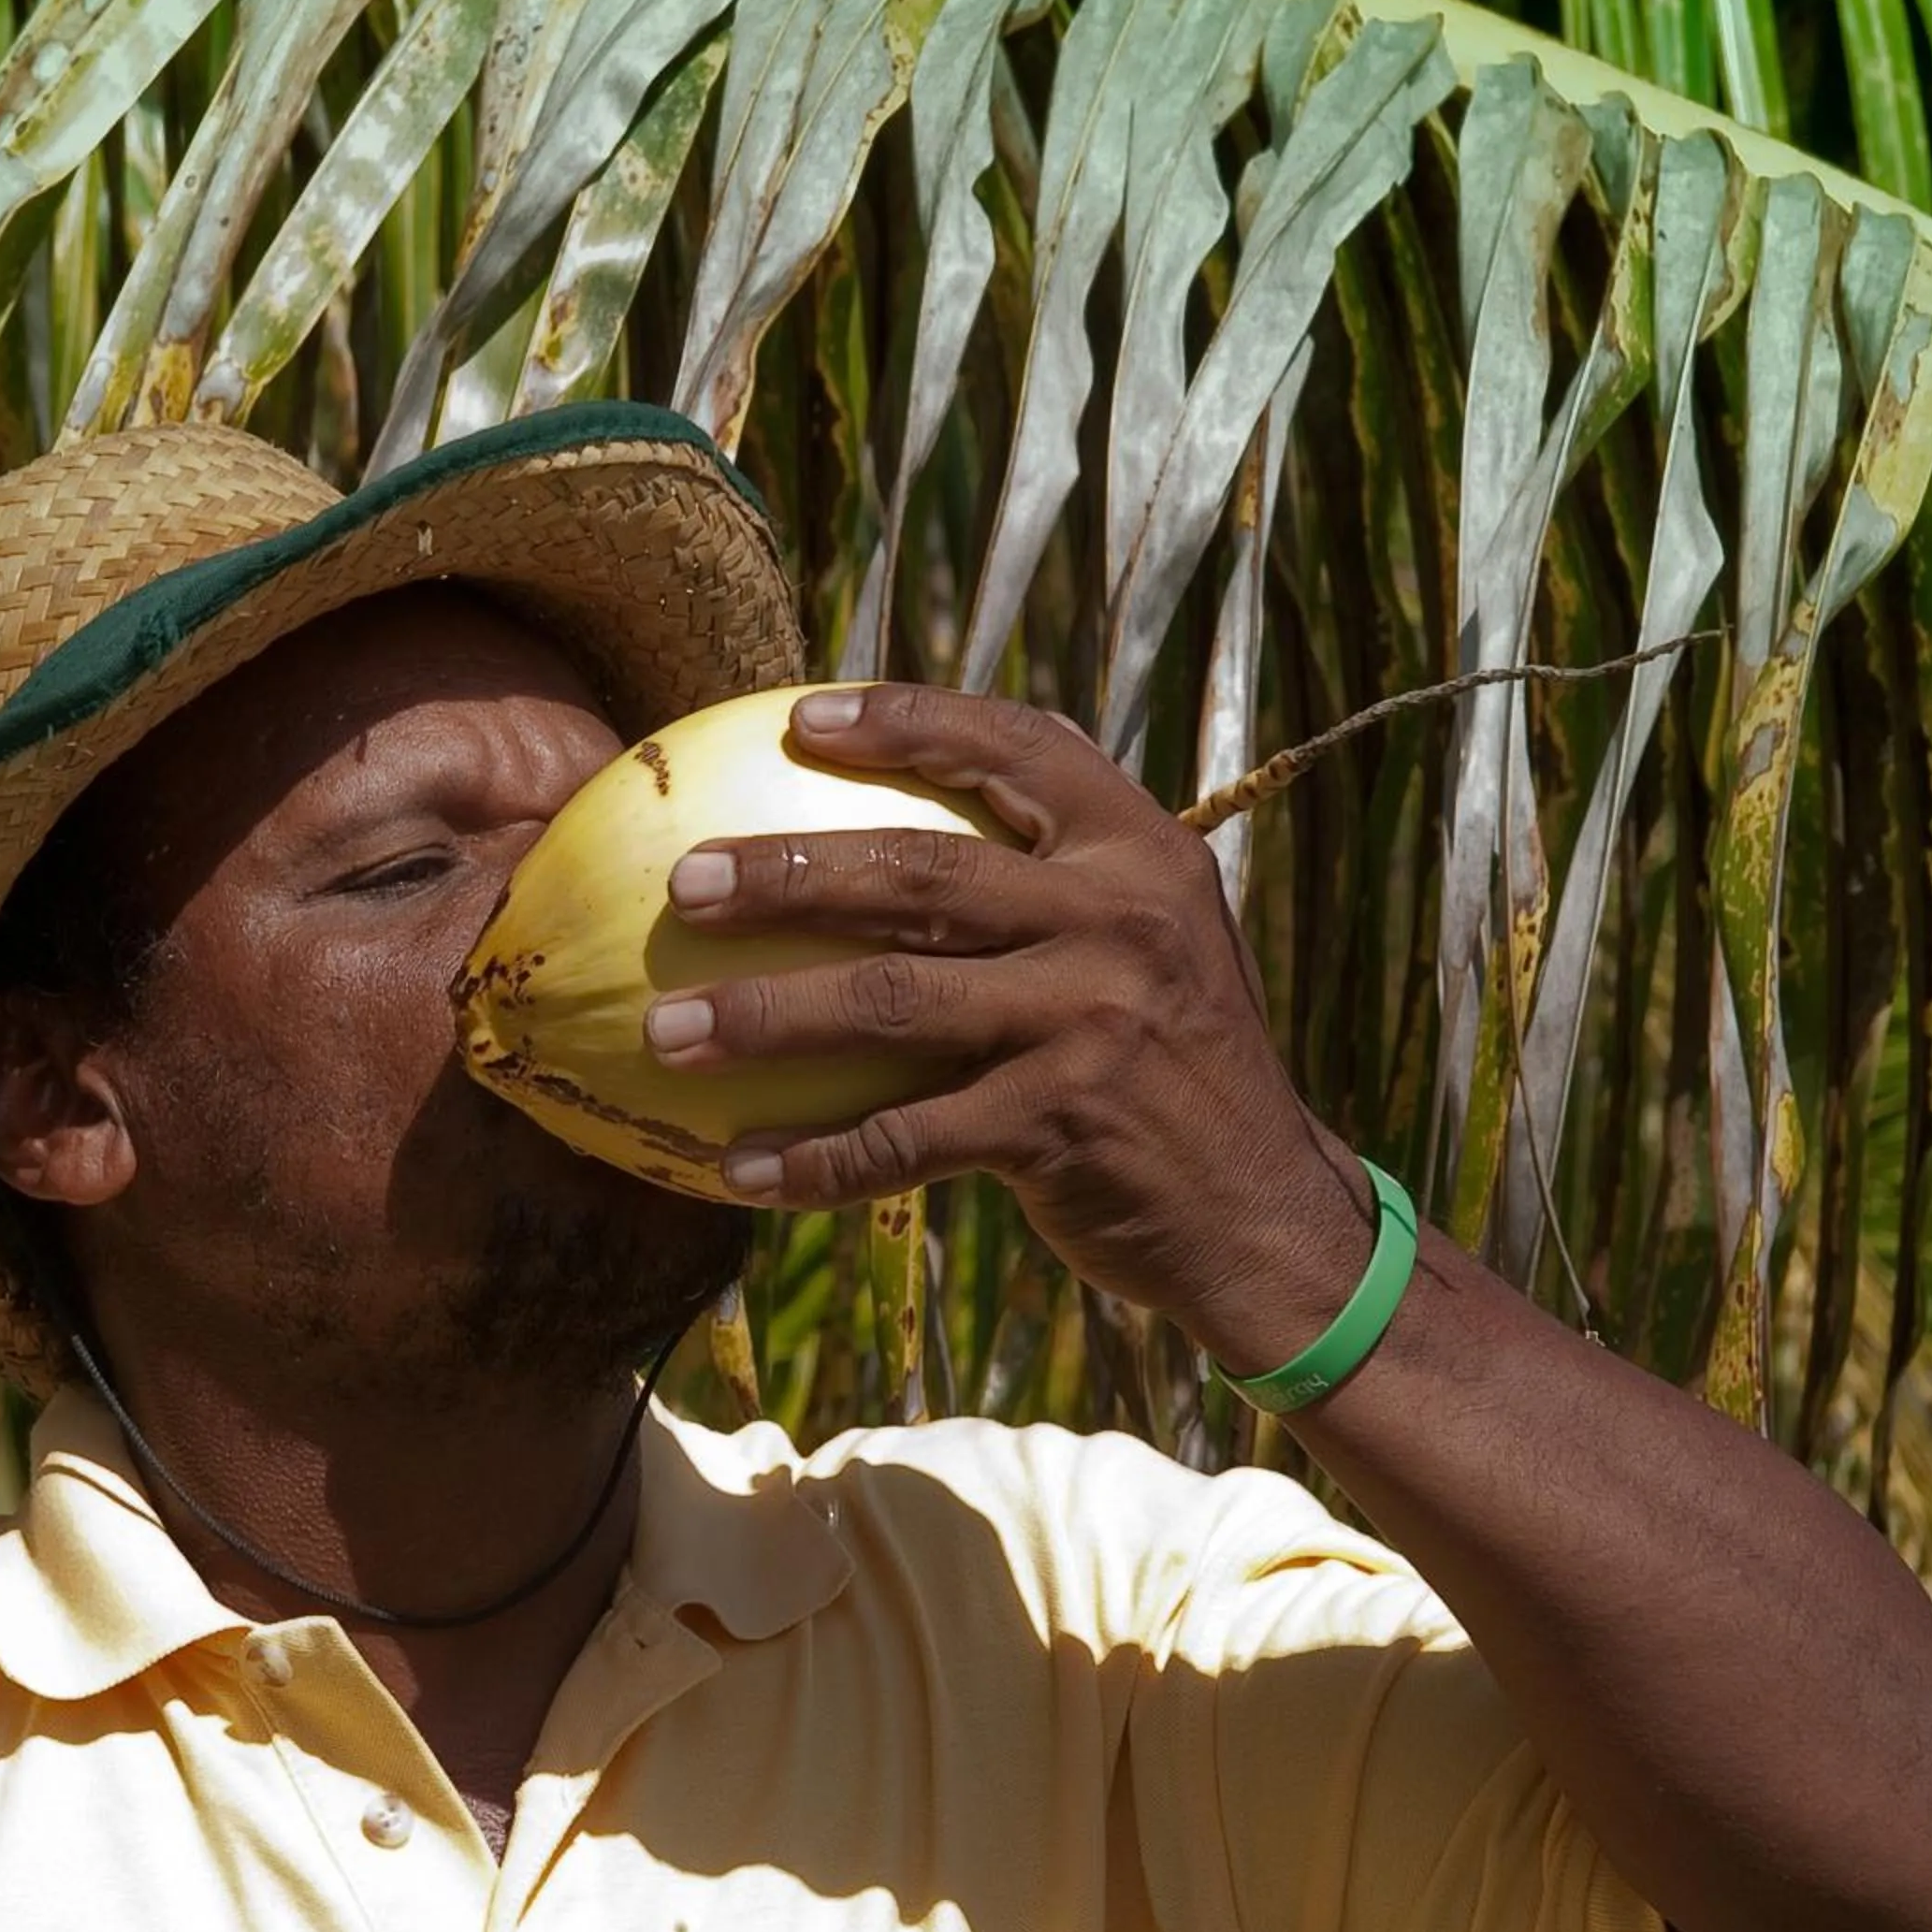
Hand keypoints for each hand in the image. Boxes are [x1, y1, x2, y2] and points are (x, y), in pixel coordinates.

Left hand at [644, 683, 1372, 1368]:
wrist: (1266, 1213)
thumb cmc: (1174, 1068)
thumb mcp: (1153, 942)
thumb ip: (1059, 881)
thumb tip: (909, 822)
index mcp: (1142, 853)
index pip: (1016, 748)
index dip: (908, 723)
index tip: (798, 719)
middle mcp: (1122, 919)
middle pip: (920, 873)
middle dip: (786, 872)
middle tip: (684, 884)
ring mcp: (1093, 1019)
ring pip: (890, 1002)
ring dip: (763, 1017)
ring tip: (665, 1031)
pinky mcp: (1062, 1124)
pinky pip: (905, 1138)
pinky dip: (815, 1160)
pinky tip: (740, 1170)